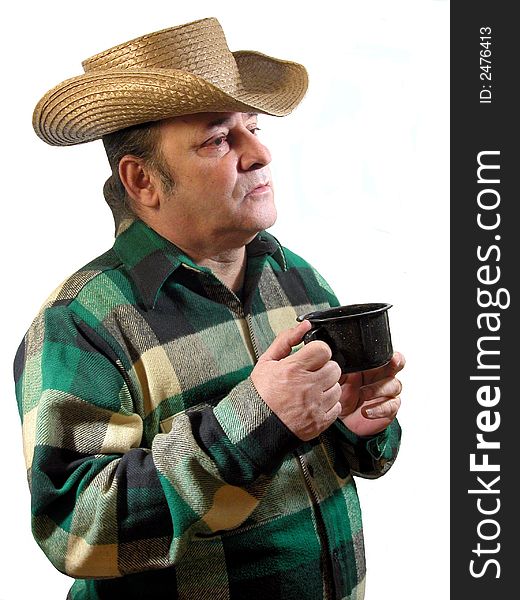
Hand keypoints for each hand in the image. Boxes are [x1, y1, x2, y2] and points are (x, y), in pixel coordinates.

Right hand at [250, 321, 341, 440]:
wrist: (255, 425)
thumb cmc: (261, 393)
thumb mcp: (267, 361)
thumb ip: (286, 340)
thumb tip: (305, 325)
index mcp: (293, 369)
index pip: (323, 350)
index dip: (318, 351)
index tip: (312, 357)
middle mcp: (306, 387)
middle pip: (334, 368)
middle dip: (324, 368)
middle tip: (311, 374)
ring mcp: (315, 406)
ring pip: (337, 387)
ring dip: (327, 387)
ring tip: (311, 390)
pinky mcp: (320, 422)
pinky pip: (337, 407)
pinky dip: (328, 404)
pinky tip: (314, 403)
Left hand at [338, 352, 404, 436]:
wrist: (341, 421)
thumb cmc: (341, 397)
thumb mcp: (338, 381)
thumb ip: (341, 368)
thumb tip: (337, 357)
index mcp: (370, 366)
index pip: (384, 355)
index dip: (389, 353)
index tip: (389, 355)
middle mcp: (382, 377)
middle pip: (397, 365)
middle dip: (396, 363)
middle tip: (392, 363)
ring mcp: (387, 393)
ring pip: (394, 385)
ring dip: (378, 389)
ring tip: (362, 395)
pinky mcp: (389, 409)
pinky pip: (390, 406)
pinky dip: (379, 409)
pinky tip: (366, 411)